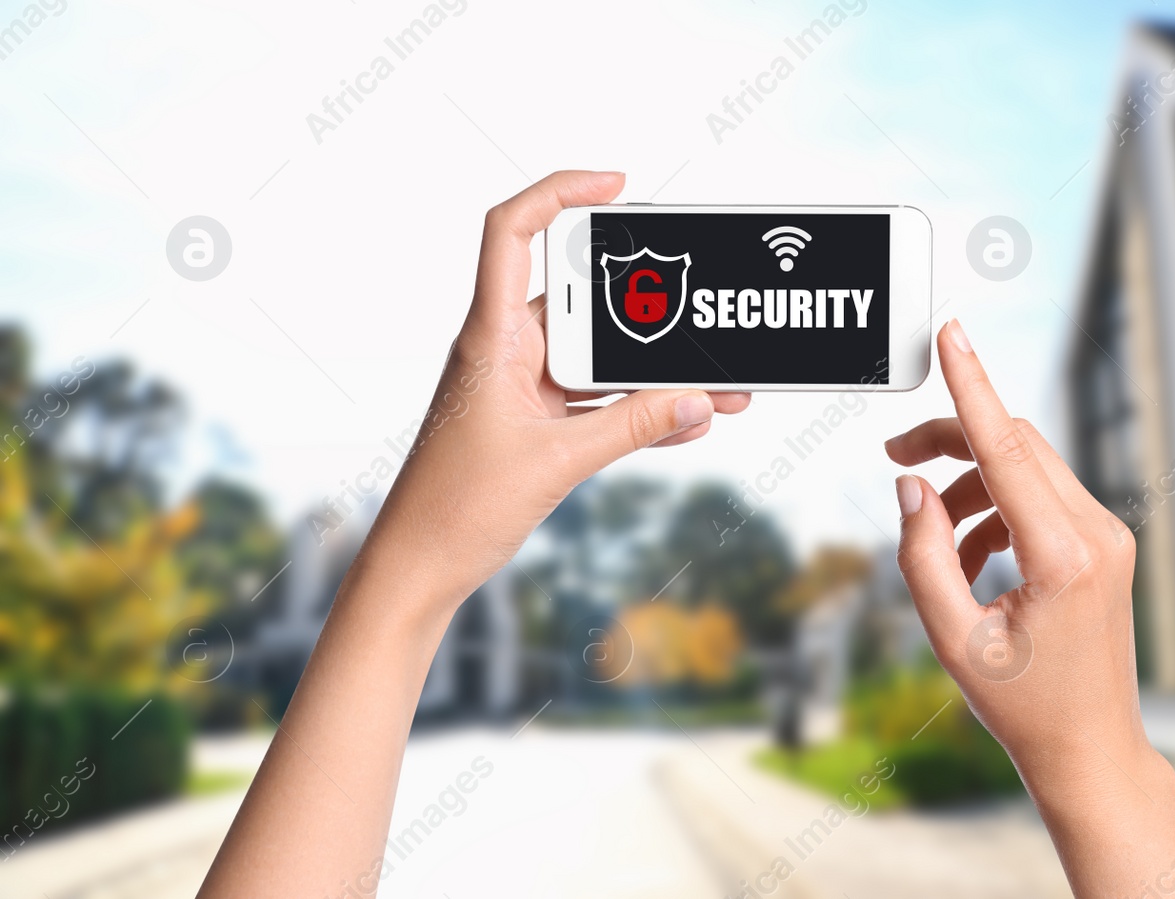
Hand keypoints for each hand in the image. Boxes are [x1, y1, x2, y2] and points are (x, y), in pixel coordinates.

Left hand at [200, 172, 750, 897]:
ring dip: (657, 374)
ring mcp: (524, 388)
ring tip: (720, 387)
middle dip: (652, 316)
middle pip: (586, 302)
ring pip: (603, 360)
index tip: (617, 186)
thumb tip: (699, 399)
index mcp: (491, 338)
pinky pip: (600, 402)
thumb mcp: (557, 463)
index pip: (511, 232)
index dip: (560, 193)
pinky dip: (641, 411)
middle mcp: (507, 351)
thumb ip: (632, 427)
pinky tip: (690, 424)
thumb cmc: (456, 509)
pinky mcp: (538, 423)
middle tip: (706, 320)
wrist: (419, 568)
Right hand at [886, 319, 1139, 772]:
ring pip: (1027, 466)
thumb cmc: (1022, 707)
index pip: (1008, 449)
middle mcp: (1098, 534)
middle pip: (1015, 445)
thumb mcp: (952, 639)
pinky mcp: (1104, 544)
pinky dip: (996, 509)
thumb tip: (911, 486)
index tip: (952, 335)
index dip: (971, 388)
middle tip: (894, 458)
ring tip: (934, 542)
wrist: (1091, 749)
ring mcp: (1109, 536)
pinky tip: (971, 559)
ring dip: (970, 485)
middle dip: (951, 441)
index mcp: (1064, 556)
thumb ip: (921, 555)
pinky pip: (1041, 495)